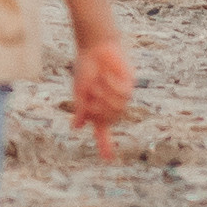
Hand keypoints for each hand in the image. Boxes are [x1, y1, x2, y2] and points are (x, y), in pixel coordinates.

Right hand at [69, 38, 134, 156]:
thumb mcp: (80, 91)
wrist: (96, 46)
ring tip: (100, 80)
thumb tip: (76, 128)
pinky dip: (112, 84)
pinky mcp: (129, 83)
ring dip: (105, 94)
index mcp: (98, 109)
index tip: (108, 160)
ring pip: (117, 108)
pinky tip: (108, 73)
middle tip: (92, 90)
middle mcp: (111, 104)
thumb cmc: (85, 68)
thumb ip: (81, 109)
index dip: (105, 146)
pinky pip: (123, 93)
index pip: (102, 132)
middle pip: (108, 119)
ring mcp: (121, 95)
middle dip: (97, 106)